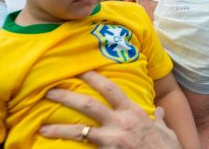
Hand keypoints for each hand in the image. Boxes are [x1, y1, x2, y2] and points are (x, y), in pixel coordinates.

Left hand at [39, 71, 181, 148]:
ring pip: (80, 130)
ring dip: (59, 128)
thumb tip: (160, 112)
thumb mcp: (166, 131)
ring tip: (42, 128)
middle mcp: (121, 123)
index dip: (94, 77)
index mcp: (134, 112)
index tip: (80, 69)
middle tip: (50, 91)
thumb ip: (159, 120)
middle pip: (88, 105)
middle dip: (67, 96)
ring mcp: (113, 140)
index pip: (111, 89)